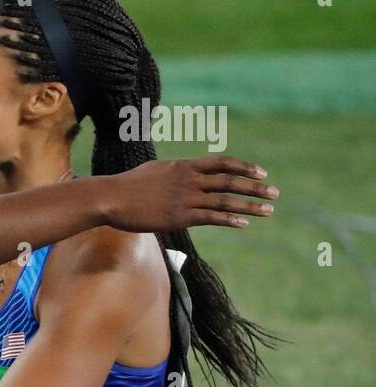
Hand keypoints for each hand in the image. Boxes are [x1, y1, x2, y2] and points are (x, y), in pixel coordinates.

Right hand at [101, 155, 276, 231]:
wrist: (112, 197)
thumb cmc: (128, 185)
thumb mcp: (155, 170)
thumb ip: (174, 170)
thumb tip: (181, 169)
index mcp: (185, 166)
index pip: (223, 163)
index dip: (245, 167)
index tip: (261, 173)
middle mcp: (190, 180)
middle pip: (231, 181)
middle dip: (256, 187)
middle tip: (274, 193)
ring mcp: (187, 197)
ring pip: (226, 200)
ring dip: (250, 205)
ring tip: (268, 210)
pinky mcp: (181, 215)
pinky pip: (212, 217)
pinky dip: (230, 219)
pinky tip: (244, 223)